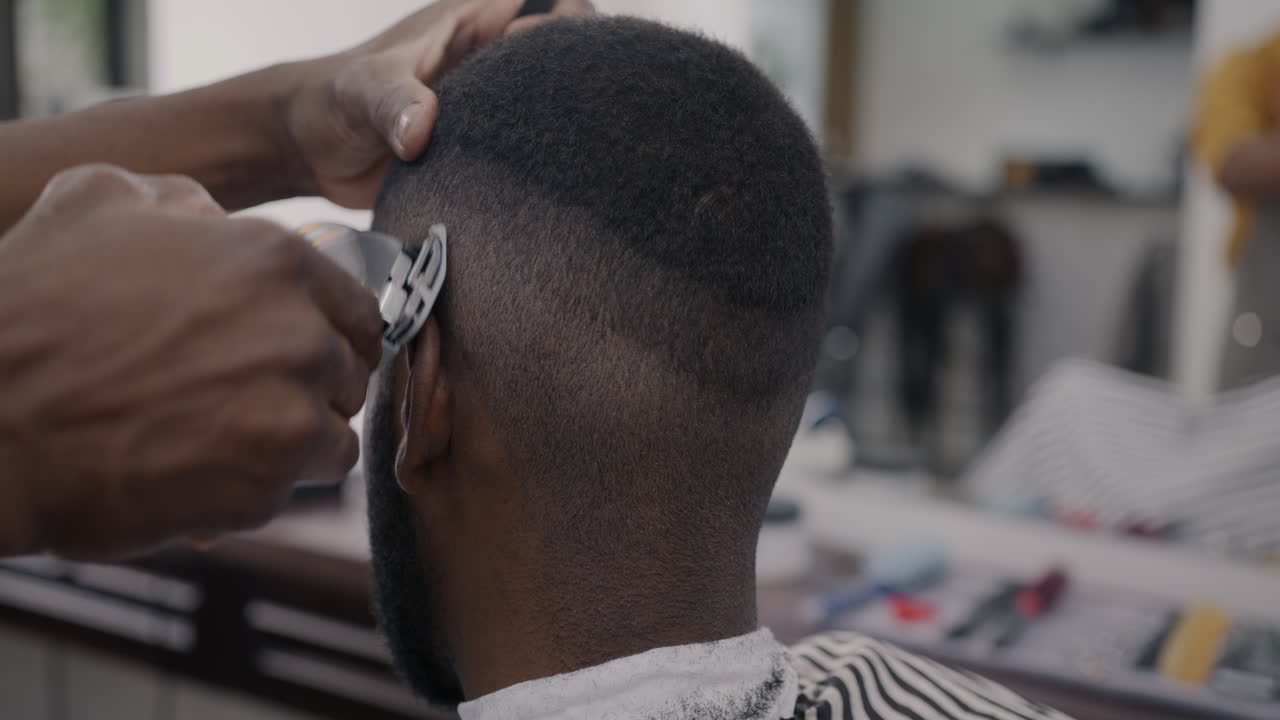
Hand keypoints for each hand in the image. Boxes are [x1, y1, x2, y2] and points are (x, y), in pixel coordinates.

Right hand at [0, 165, 381, 558]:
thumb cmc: (31, 311)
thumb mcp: (96, 202)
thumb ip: (179, 201)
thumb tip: (213, 214)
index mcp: (276, 262)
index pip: (358, 307)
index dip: (331, 331)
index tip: (302, 349)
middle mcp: (299, 335)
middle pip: (348, 373)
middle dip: (310, 386)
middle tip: (248, 396)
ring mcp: (288, 416)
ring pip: (332, 437)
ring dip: (291, 441)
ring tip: (220, 435)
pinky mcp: (266, 488)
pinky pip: (291, 488)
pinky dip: (256, 486)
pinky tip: (198, 467)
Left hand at [282, 0, 593, 207]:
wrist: (307, 151)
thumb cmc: (329, 102)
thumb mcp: (361, 93)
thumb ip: (393, 103)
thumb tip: (422, 132)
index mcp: (474, 22)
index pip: (551, 4)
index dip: (572, 24)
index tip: (567, 63)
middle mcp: (491, 58)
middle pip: (568, 54)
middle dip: (583, 78)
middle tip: (579, 118)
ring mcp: (492, 103)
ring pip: (555, 102)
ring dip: (568, 124)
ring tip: (575, 154)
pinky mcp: (486, 145)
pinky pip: (530, 147)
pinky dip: (543, 163)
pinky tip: (549, 186)